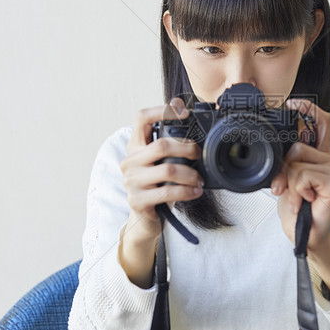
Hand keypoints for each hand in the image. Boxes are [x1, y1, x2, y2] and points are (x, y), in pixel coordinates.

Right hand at [118, 97, 202, 286]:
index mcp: (135, 146)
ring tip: (200, 180)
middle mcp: (129, 161)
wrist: (145, 218)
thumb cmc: (158, 186)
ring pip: (168, 170)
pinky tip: (195, 192)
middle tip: (200, 155)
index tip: (184, 112)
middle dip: (187, 149)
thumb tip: (197, 124)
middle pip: (161, 145)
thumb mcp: (163, 163)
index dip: (162, 110)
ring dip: (190, 175)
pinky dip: (186, 191)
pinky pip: (167, 192)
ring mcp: (131, 181)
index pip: (141, 117)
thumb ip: (172, 146)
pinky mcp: (137, 200)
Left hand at [270, 99, 329, 253]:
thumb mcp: (288, 180)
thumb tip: (282, 149)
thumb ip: (289, 161)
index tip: (291, 104)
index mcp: (321, 156)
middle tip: (284, 189)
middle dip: (282, 169)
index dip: (307, 110)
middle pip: (297, 147)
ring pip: (298, 163)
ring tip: (297, 198)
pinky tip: (306, 201)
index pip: (321, 122)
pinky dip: (297, 191)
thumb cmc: (298, 209)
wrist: (306, 236)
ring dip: (289, 184)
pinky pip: (303, 176)